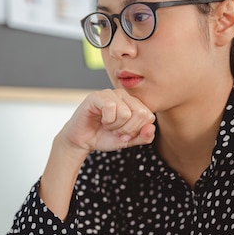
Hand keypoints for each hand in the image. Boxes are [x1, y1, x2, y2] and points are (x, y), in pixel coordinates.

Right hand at [40, 89, 155, 219]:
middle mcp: (124, 96)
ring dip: (115, 126)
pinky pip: (111, 108)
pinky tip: (100, 119)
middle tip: (115, 130)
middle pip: (140, 114)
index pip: (149, 116)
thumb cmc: (104, 137)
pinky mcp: (97, 96)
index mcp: (134, 104)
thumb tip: (152, 127)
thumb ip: (143, 137)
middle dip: (127, 129)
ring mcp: (110, 94)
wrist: (81, 141)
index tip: (124, 133)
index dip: (137, 131)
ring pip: (126, 113)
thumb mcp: (127, 141)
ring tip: (106, 124)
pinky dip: (106, 120)